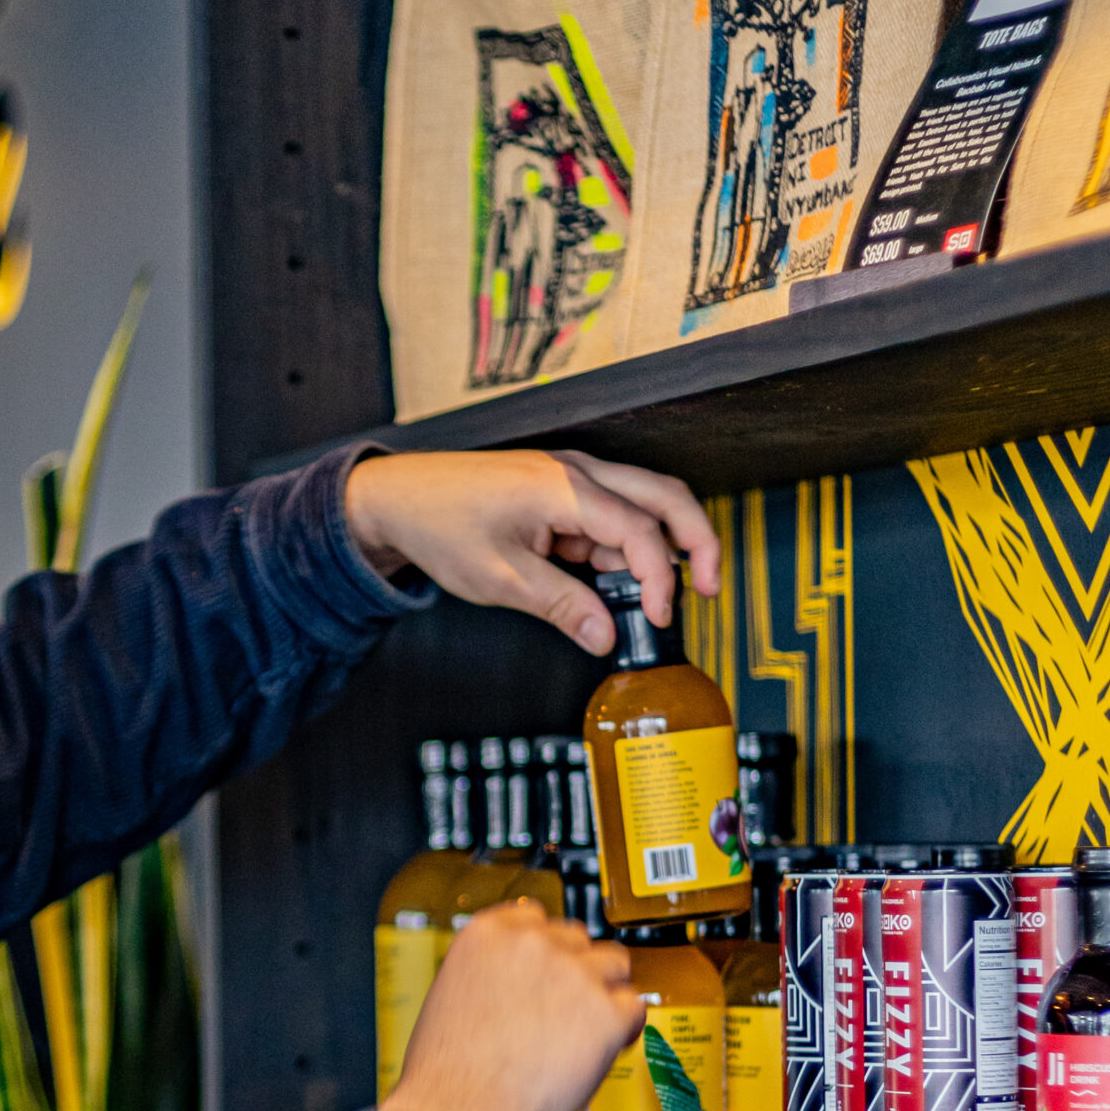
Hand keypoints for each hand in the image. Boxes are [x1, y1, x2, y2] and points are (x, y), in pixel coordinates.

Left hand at [343, 447, 720, 653]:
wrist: (399, 498)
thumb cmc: (440, 526)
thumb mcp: (501, 578)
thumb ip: (561, 606)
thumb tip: (606, 638)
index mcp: (565, 487)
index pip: (639, 529)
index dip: (660, 578)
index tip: (658, 619)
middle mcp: (578, 472)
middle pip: (665, 497)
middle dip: (697, 542)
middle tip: (711, 589)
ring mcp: (574, 479)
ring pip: (645, 506)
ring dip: (657, 551)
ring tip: (649, 603)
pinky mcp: (565, 493)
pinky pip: (613, 519)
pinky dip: (623, 552)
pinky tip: (611, 587)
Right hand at [379, 900, 641, 1110]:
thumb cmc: (447, 1073)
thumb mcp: (452, 994)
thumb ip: (491, 973)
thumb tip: (522, 979)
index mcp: (488, 933)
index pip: (535, 917)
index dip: (545, 949)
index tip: (547, 972)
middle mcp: (533, 943)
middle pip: (578, 939)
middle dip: (575, 971)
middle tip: (564, 1012)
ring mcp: (573, 974)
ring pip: (615, 965)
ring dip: (605, 993)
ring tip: (586, 1030)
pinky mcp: (605, 1012)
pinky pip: (634, 1008)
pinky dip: (623, 1030)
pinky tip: (602, 1050)